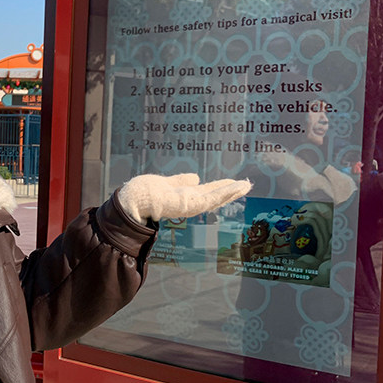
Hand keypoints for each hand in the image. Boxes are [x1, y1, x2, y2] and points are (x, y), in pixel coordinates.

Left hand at [117, 173, 250, 223]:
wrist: (135, 199)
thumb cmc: (146, 193)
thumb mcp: (169, 183)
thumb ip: (182, 181)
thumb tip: (195, 177)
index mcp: (185, 196)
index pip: (206, 192)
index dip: (221, 187)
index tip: (234, 182)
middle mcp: (189, 202)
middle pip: (214, 196)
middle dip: (230, 191)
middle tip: (246, 185)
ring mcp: (190, 204)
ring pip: (215, 198)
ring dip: (231, 192)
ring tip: (246, 185)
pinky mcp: (189, 204)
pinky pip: (210, 198)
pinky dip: (224, 193)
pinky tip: (235, 187)